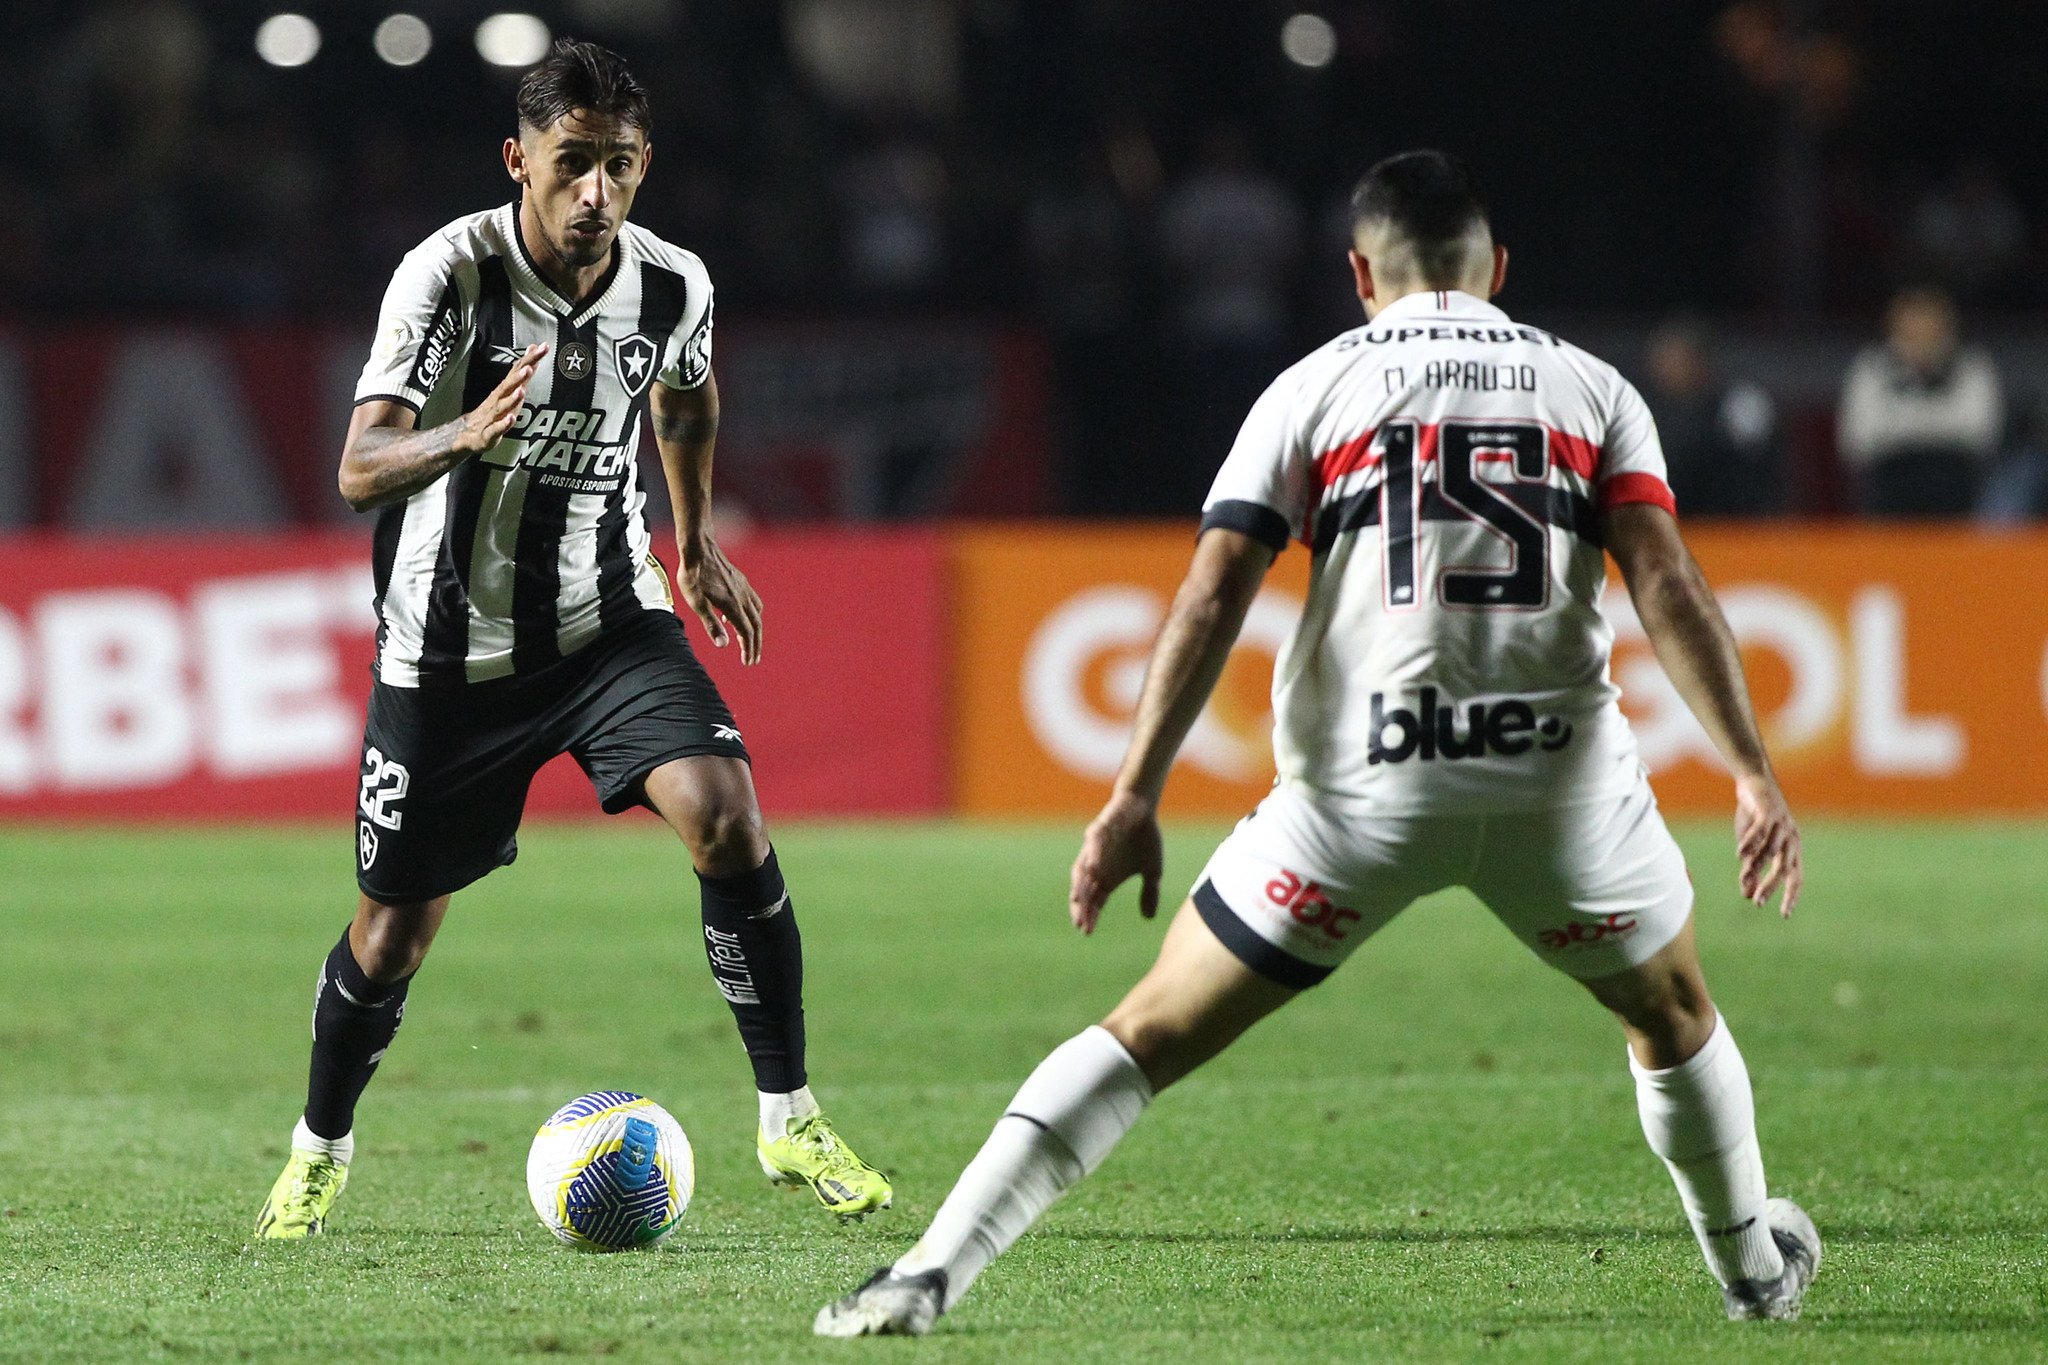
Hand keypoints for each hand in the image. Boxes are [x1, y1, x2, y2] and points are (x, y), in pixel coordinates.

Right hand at [455, 344, 546, 452]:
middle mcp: (498, 399)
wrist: (468, 434)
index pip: (518, 370)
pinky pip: (497, 428)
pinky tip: (511, 419)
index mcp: (505, 389)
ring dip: (512, 398)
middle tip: (529, 367)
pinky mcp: (489, 433)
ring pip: (502, 406)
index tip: (543, 347)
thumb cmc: (493, 410)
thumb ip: (523, 371)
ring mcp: (492, 416)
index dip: (530, 359)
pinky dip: (504, 424)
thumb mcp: (511, 390)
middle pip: (509, 385)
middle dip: (519, 376)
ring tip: (521, 390)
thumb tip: (533, 349)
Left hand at [677, 536, 763, 664]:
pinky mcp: (741, 581)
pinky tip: (736, 616)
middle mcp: (742, 597)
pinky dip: (751, 614)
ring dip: (755, 630)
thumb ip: (711, 625)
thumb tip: (723, 645)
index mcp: (732, 605)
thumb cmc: (693, 575)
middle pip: (756, 625)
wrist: (698, 548)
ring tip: (748, 641)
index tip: (748, 662)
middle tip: (752, 659)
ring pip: (757, 613)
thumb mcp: (696, 603)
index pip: (747, 632)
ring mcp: (743, 588)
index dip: (749, 649)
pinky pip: (753, 601)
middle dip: (755, 644)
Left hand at [1069, 790, 1163, 933]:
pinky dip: (1092, 856)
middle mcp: (1096, 866)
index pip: (1094, 901)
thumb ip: (1149, 893)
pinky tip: (1092, 869)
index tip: (1087, 932)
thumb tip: (1148, 918)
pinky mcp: (1099, 830)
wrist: (1142, 809)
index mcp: (1106, 878)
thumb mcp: (1153, 871)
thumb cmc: (1144, 839)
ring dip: (1080, 885)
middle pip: (1084, 890)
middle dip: (1081, 907)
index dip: (1090, 915)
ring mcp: (1094, 849)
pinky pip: (1094, 844)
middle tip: (1080, 924)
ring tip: (1078, 901)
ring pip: (1082, 870)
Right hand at [1733, 772, 1801, 917]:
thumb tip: (1748, 896)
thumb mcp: (1752, 848)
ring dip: (1757, 867)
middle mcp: (1790, 840)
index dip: (1791, 896)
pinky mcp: (1768, 812)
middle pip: (1785, 868)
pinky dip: (1750, 843)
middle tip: (1759, 902)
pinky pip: (1761, 831)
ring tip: (1744, 878)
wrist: (1755, 783)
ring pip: (1771, 851)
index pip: (1796, 878)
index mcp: (1791, 850)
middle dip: (1772, 886)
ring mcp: (1780, 825)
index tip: (1784, 915)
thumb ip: (1751, 871)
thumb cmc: (1755, 818)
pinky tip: (1740, 854)